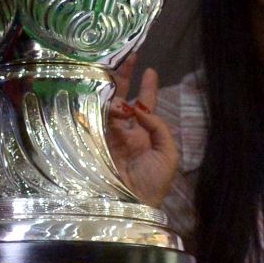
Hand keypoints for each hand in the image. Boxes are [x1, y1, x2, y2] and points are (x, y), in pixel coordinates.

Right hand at [105, 55, 178, 208]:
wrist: (133, 205)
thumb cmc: (154, 183)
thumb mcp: (168, 153)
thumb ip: (159, 127)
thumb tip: (140, 108)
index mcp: (145, 136)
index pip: (146, 107)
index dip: (148, 88)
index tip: (150, 69)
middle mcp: (126, 134)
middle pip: (124, 101)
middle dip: (125, 79)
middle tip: (127, 58)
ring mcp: (109, 138)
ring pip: (109, 107)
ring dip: (114, 95)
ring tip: (115, 85)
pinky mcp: (94, 144)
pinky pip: (96, 121)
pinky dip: (101, 110)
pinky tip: (107, 103)